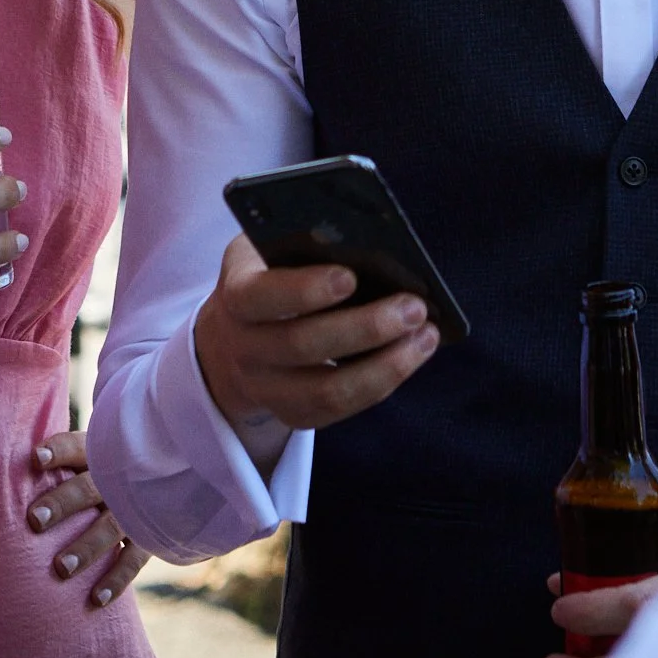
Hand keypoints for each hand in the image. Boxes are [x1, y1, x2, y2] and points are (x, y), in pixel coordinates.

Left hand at [28, 429, 148, 607]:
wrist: (152, 481)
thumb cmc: (97, 472)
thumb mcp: (84, 458)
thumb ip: (53, 464)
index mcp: (97, 454)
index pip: (76, 447)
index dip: (58, 451)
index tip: (35, 459)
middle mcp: (116, 481)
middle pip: (88, 488)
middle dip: (63, 504)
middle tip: (34, 521)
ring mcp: (134, 509)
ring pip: (110, 527)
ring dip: (87, 547)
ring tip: (61, 568)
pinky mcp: (148, 536)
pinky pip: (133, 560)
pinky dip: (117, 579)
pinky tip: (96, 599)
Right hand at [194, 234, 439, 436]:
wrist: (233, 336)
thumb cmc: (270, 275)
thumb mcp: (272, 250)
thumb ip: (306, 246)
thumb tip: (369, 245)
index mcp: (236, 294)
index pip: (262, 296)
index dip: (305, 290)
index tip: (350, 277)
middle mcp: (244, 347)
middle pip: (302, 345)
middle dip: (365, 328)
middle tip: (414, 307)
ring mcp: (264, 388)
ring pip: (325, 392)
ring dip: (383, 366)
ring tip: (425, 337)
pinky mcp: (290, 413)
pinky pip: (337, 410)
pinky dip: (379, 384)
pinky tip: (411, 357)